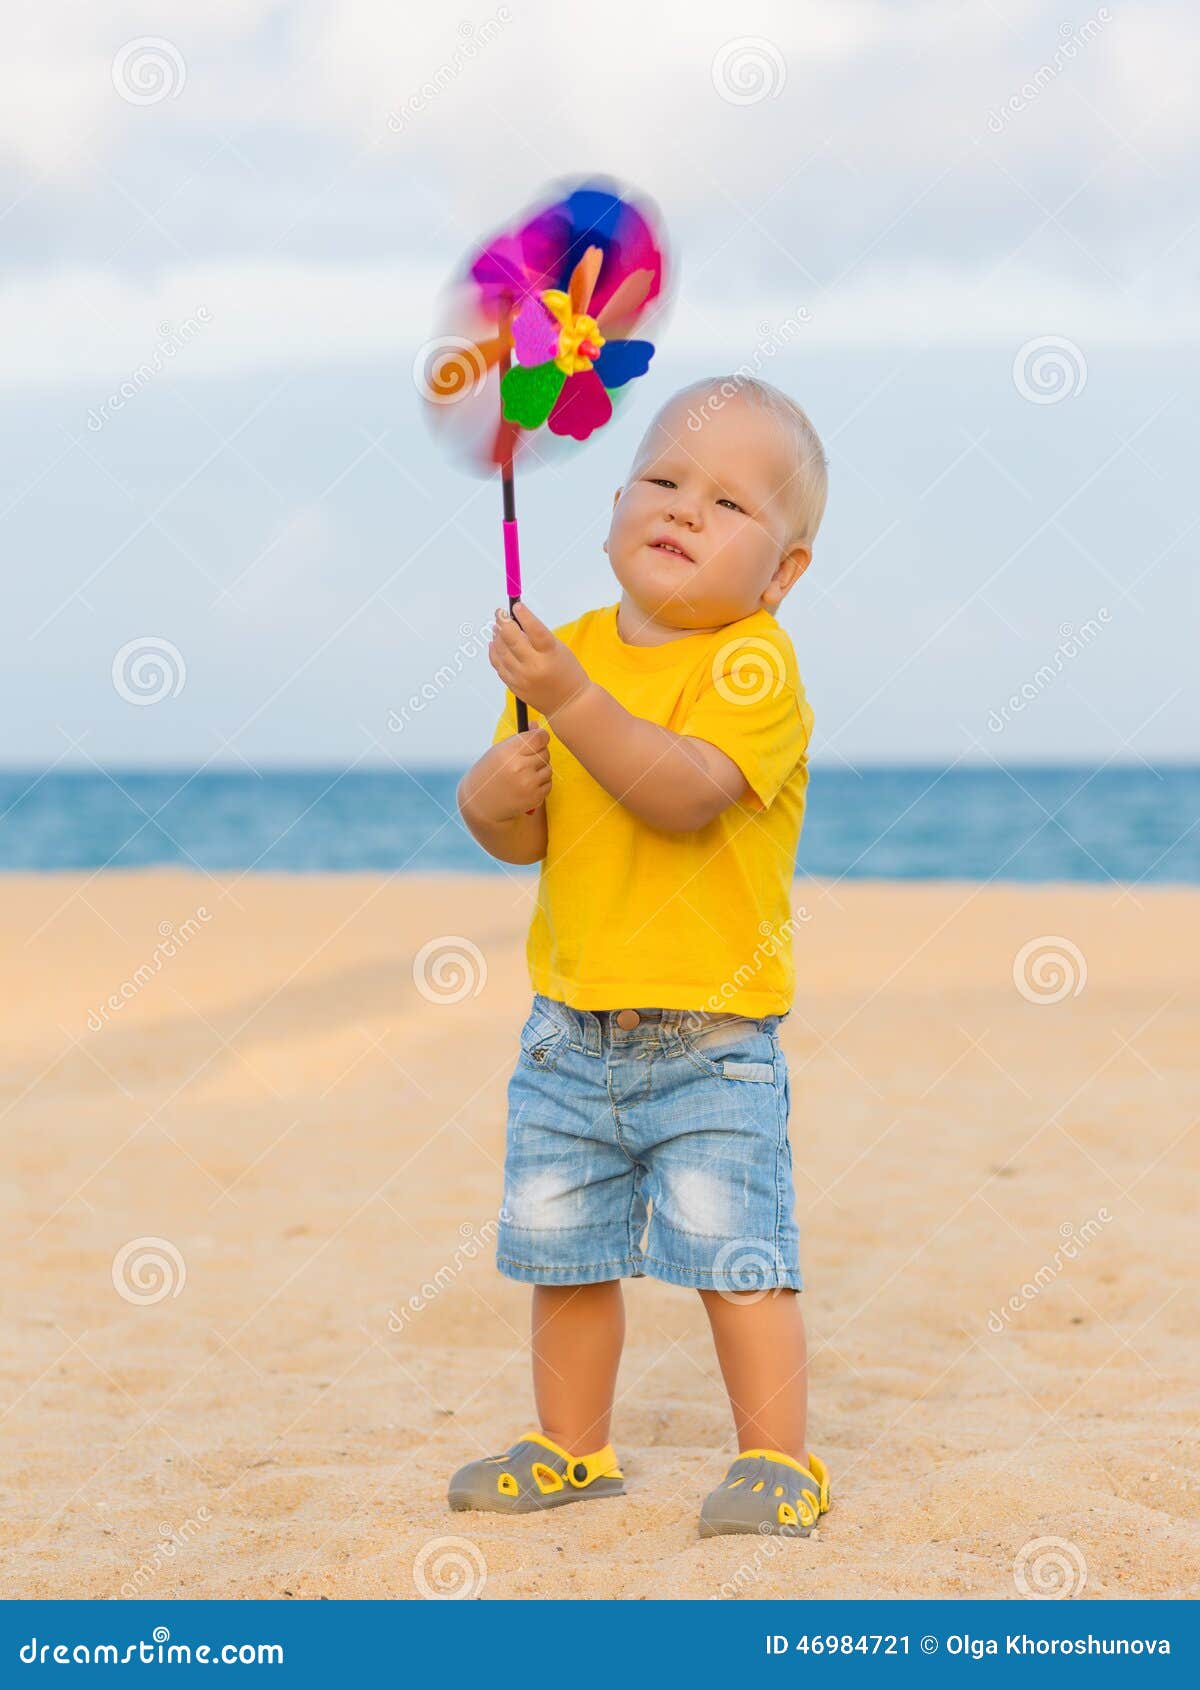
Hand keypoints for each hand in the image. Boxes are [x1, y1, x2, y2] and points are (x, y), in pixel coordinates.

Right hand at [469, 726, 552, 822]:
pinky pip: (548, 784)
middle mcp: (519, 767)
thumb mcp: (498, 752)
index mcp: (508, 752)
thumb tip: (536, 725)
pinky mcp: (534, 798)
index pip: (539, 738)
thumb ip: (519, 739)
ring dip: (540, 770)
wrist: (479, 805)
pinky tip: (525, 786)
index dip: (541, 736)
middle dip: (539, 753)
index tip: (539, 738)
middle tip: (526, 758)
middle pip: (545, 752)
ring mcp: (528, 784)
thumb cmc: (488, 774)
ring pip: (548, 769)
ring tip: (523, 774)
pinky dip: (540, 784)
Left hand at [489, 601, 590, 717]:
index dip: (524, 616)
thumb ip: (538, 637)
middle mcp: (534, 666)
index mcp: (550, 654)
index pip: (534, 630)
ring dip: (497, 636)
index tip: (516, 606)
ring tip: (497, 627)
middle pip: (512, 639)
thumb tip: (516, 621)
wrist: (568, 703)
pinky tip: (494, 643)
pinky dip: (494, 652)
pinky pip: (498, 665)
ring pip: (501, 651)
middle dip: (503, 622)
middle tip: (500, 613)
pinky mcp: (514, 685)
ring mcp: (522, 677)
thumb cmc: (566, 672)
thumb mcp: (558, 650)